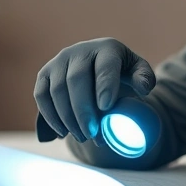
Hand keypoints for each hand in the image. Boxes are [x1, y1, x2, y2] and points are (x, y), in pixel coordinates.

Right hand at [34, 38, 154, 142]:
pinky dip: (50, 116)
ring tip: (82, 137)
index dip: (104, 86)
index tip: (106, 107)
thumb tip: (143, 88)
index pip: (104, 66)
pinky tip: (63, 132)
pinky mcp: (44, 75)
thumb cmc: (121, 73)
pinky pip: (41, 96)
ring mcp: (58, 62)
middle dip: (83, 109)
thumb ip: (144, 78)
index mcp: (106, 48)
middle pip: (76, 80)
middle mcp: (78, 51)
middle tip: (92, 133)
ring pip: (56, 90)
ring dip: (67, 117)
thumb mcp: (137, 71)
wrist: (96, 66)